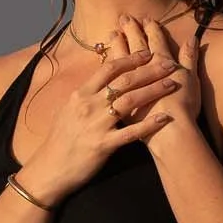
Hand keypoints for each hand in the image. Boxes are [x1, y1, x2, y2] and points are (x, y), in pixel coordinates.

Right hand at [15, 45, 180, 208]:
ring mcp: (96, 125)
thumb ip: (84, 97)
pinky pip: (131, 133)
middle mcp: (89, 105)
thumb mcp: (67, 111)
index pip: (109, 69)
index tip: (148, 53)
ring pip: (130, 101)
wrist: (49, 169)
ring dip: (154, 90)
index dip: (131, 58)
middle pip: (124, 81)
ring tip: (172, 84)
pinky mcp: (103, 145)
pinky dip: (150, 124)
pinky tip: (165, 118)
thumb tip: (97, 84)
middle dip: (149, 70)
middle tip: (169, 64)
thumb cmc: (59, 142)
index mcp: (81, 94)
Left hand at [112, 13, 201, 150]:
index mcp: (161, 61)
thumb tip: (193, 38)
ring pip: (120, 58)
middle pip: (135, 45)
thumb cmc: (184, 106)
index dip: (150, 28)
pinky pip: (110, 80)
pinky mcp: (119, 98)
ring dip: (117, 45)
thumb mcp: (191, 80)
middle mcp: (142, 69)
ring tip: (112, 34)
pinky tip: (103, 64)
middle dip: (130, 30)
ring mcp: (128, 83)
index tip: (145, 18)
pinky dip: (108, 68)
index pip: (155, 40)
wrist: (169, 132)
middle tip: (123, 18)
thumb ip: (190, 58)